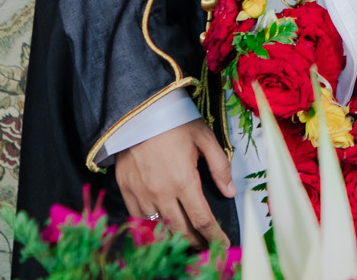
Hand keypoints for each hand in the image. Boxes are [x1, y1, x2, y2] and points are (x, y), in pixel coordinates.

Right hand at [115, 119, 234, 247]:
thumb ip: (220, 167)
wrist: (137, 111)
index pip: (202, 220)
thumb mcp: (205, 138)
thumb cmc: (175, 122)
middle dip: (196, 242)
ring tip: (186, 235)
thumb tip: (230, 192)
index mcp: (183, 181)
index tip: (223, 245)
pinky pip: (139, 218)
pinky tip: (161, 222)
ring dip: (174, 234)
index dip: (214, 236)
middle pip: (180, 231)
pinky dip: (151, 225)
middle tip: (206, 244)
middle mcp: (161, 193)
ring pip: (158, 227)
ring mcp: (140, 193)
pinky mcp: (125, 190)